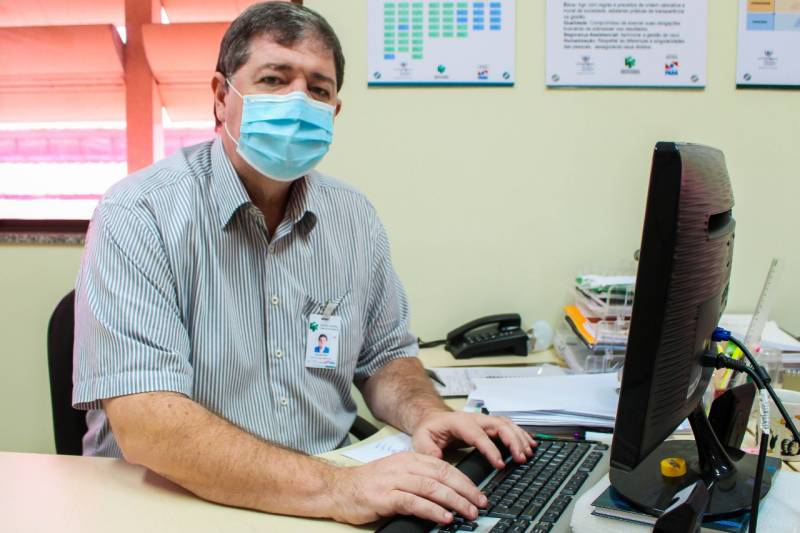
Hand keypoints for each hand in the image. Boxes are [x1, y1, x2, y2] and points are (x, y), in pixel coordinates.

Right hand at [328, 451, 486, 524]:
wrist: (337, 489)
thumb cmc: (367, 485)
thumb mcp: (396, 475)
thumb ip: (420, 481)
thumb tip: (447, 496)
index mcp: (409, 459)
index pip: (444, 466)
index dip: (464, 480)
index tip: (478, 493)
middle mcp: (404, 466)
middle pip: (443, 475)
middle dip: (465, 490)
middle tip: (480, 504)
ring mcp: (394, 480)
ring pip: (432, 487)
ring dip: (454, 501)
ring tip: (468, 512)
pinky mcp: (385, 497)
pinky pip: (414, 502)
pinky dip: (432, 510)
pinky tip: (444, 517)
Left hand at [412, 411, 535, 468]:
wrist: (432, 418)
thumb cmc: (429, 429)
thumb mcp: (421, 439)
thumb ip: (428, 449)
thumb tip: (438, 459)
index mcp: (459, 422)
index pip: (479, 435)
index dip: (491, 449)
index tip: (500, 464)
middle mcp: (475, 419)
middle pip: (499, 425)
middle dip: (512, 441)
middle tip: (521, 458)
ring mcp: (483, 420)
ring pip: (506, 424)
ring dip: (519, 438)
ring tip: (528, 453)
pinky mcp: (489, 425)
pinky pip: (508, 427)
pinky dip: (520, 434)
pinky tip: (530, 444)